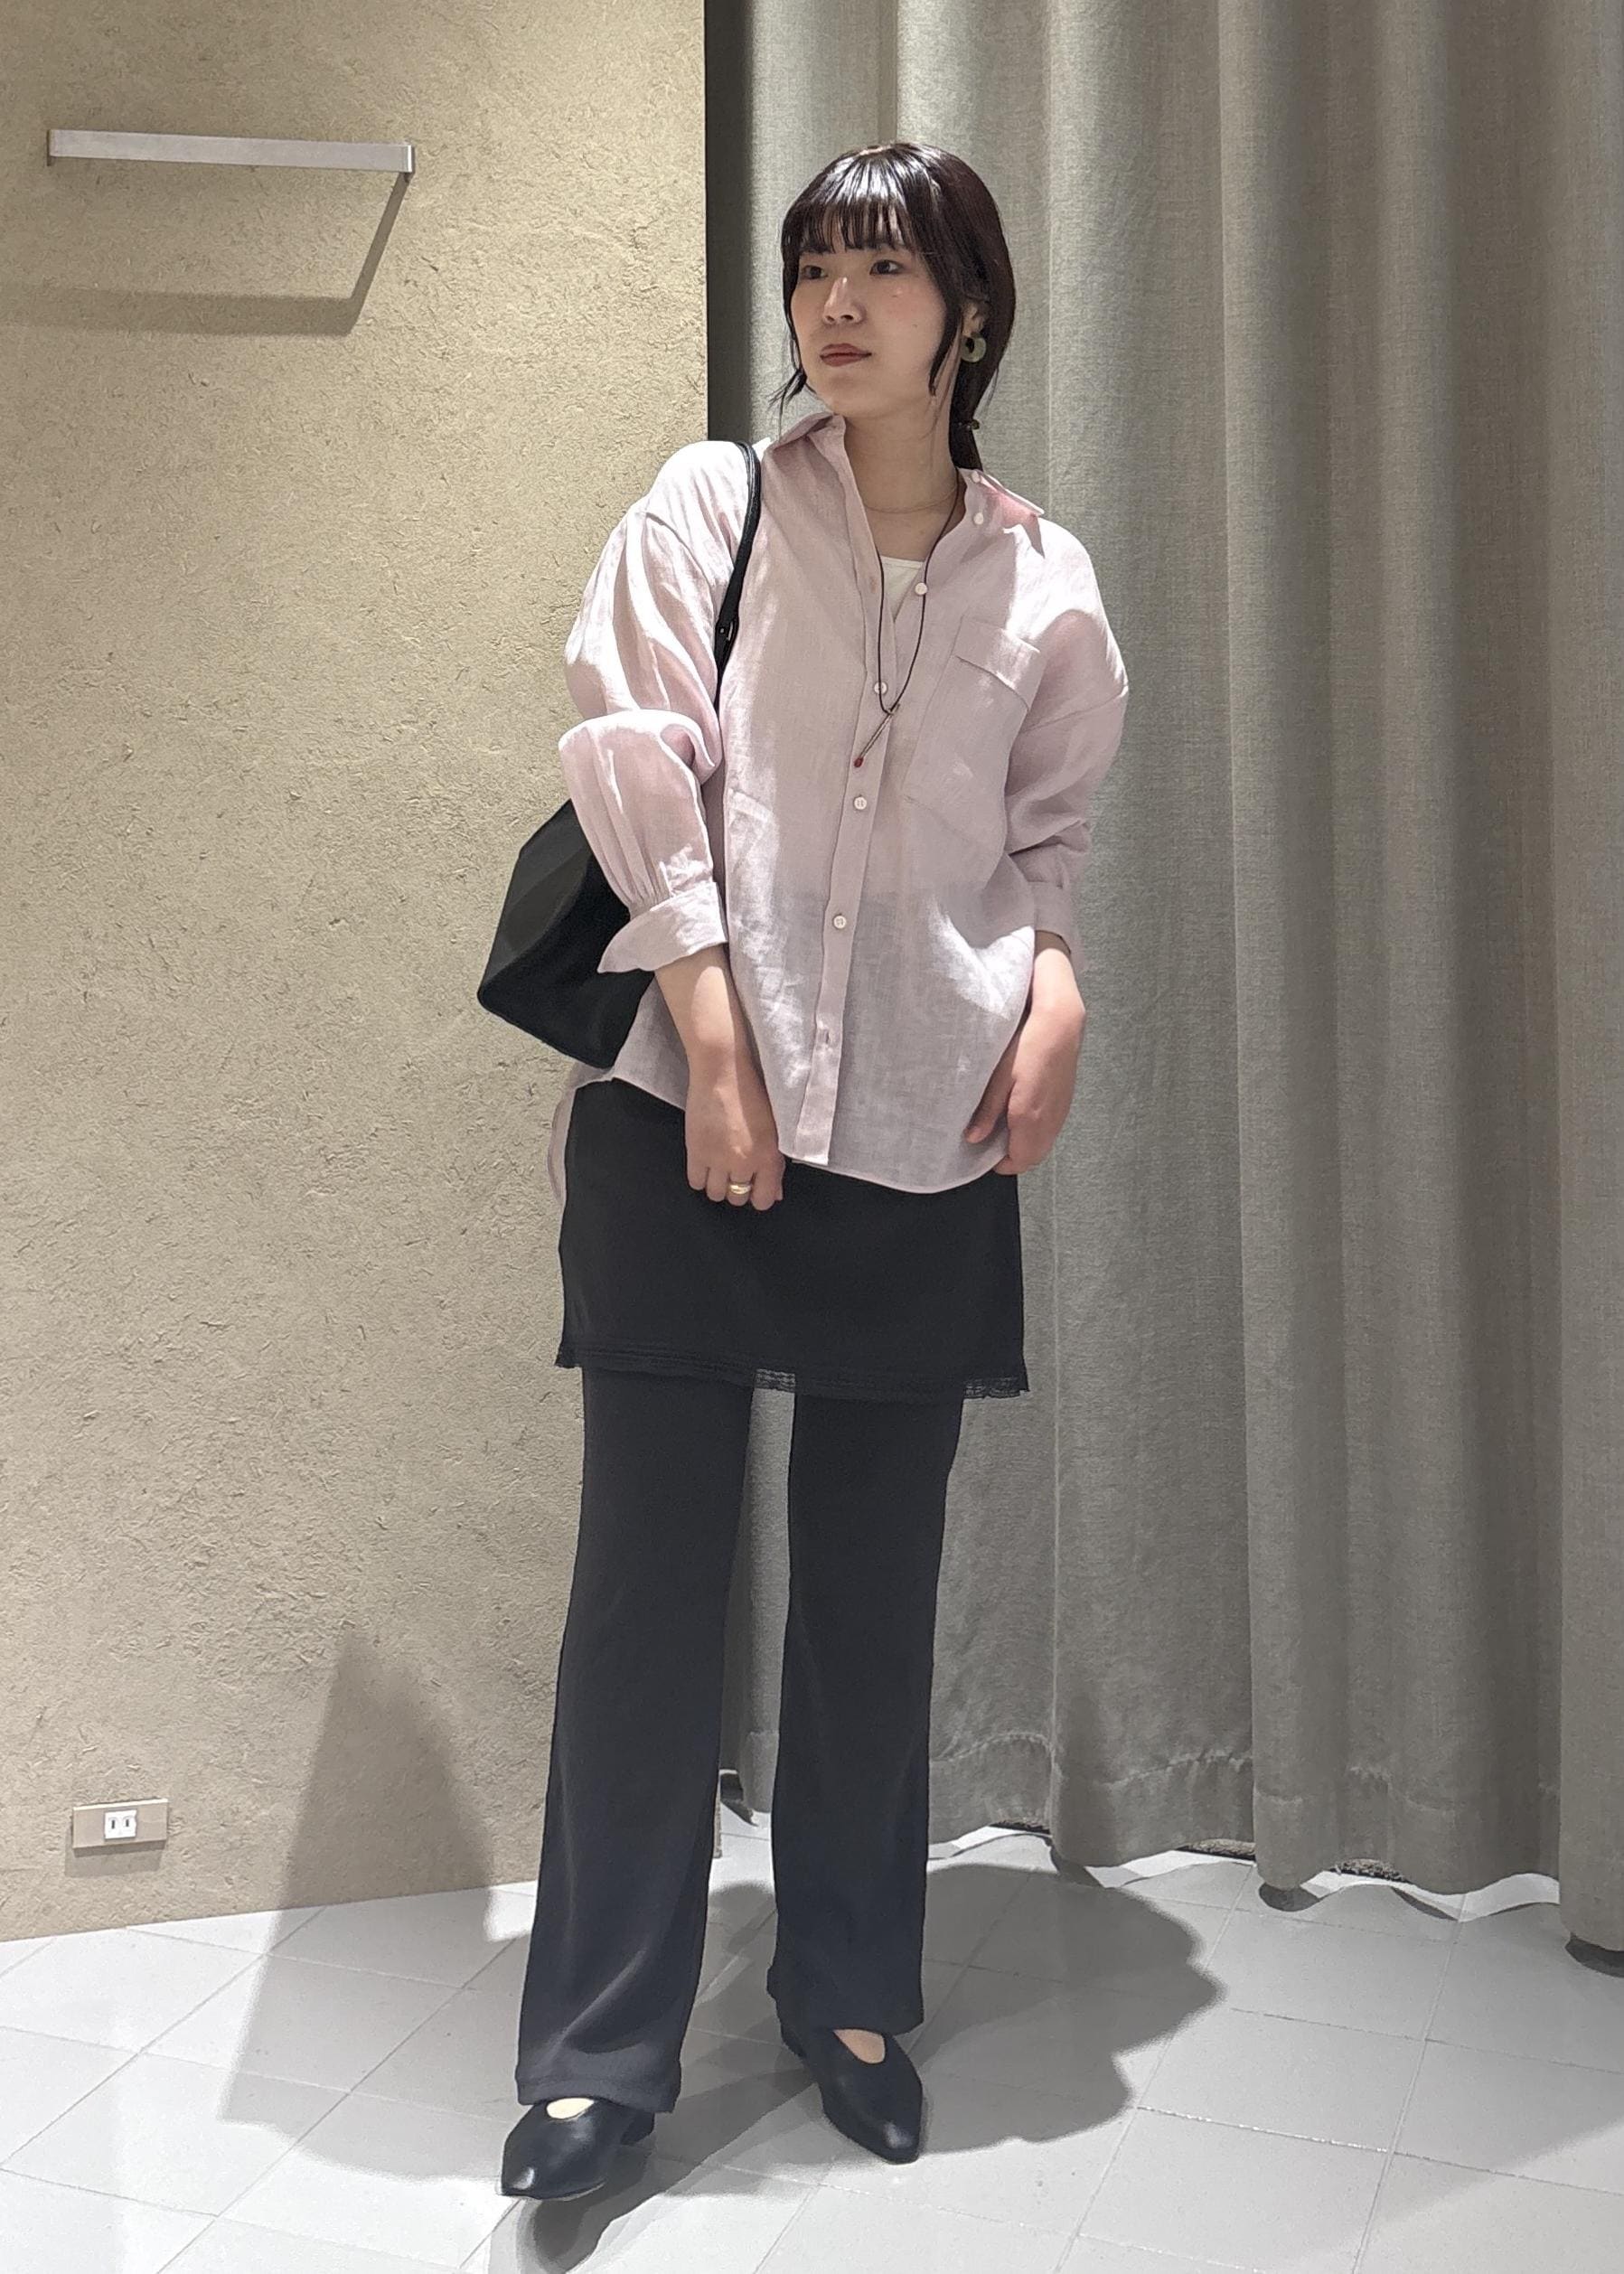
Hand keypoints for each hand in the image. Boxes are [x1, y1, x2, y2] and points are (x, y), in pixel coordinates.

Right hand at [685, 1046, 784, 1207]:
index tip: (755, 1187)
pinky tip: (705, 1164)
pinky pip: (695, 1182)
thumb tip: (776, 1193)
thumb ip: (775, 1163)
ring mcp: (718, 1159)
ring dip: (717, 1185)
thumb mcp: (774, 1129)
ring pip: (715, 1194)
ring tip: (719, 1168)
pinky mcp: (696, 1151)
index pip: (764, 1200)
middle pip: (738, 1199)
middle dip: (737, 1189)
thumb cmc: (752, 1093)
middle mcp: (744, 1163)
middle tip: (736, 1172)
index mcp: (769, 1157)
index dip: (759, 1196)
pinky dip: (700, 1177)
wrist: (722, 1071)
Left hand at [963, 1002, 1084, 1173]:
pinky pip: (1050, 1131)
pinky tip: (1022, 1113)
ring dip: (1025, 1146)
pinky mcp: (1065, 1104)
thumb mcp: (998, 1079)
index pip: (1018, 1162)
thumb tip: (973, 1138)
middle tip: (992, 1142)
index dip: (1000, 1164)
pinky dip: (1036, 1133)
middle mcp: (1049, 1122)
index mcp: (1030, 1119)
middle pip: (1032, 1158)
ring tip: (1005, 1126)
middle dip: (1012, 1157)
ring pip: (1043, 1146)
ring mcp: (1060, 1114)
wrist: (1060, 1026)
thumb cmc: (1027, 1047)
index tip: (984, 1153)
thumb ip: (987, 1112)